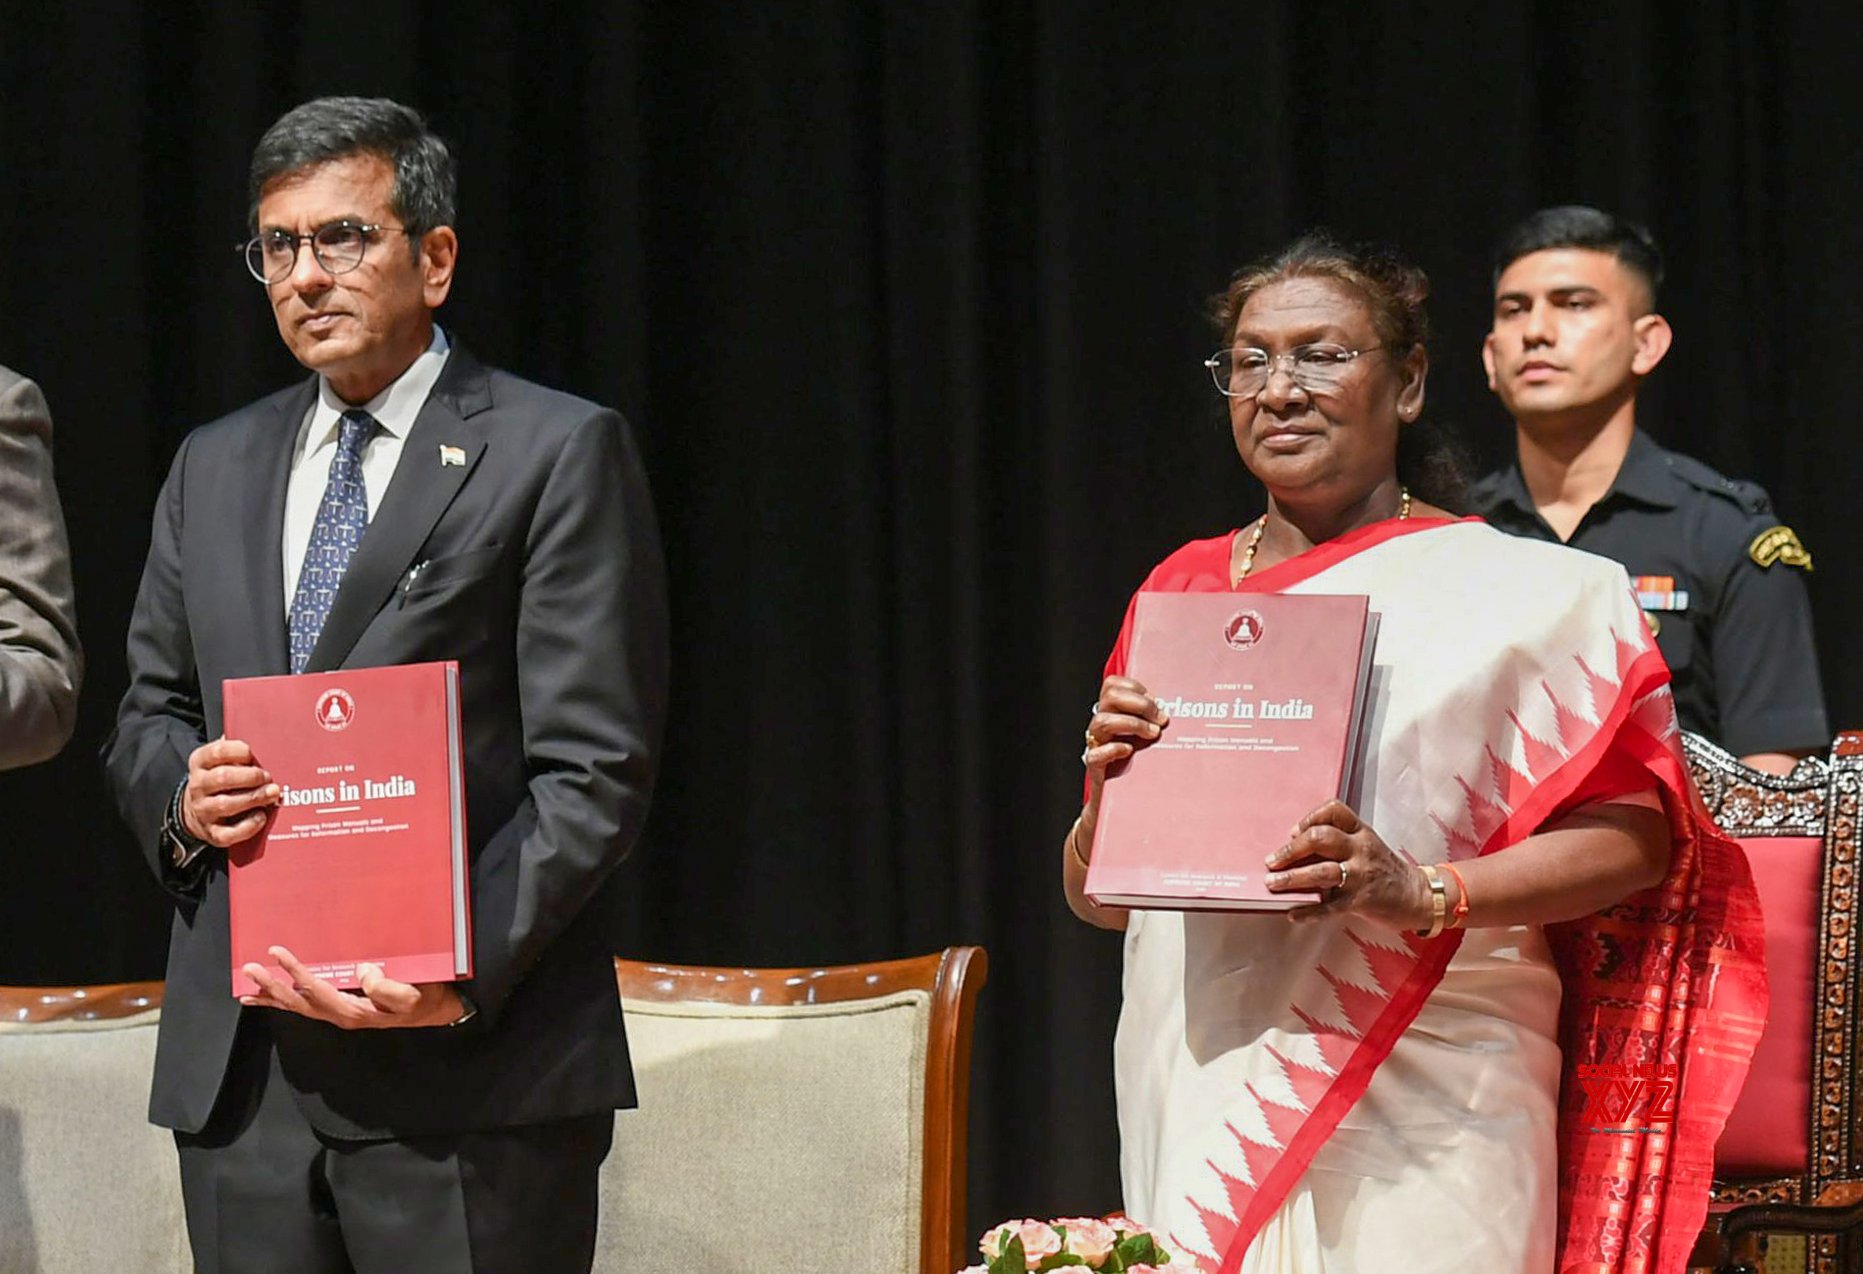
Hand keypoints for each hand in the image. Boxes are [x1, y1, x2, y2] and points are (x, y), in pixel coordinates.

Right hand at [181, 737, 280, 845]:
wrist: (194, 811)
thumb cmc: (217, 782)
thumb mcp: (218, 762)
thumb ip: (235, 752)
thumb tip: (262, 742)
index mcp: (199, 764)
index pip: (216, 752)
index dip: (238, 751)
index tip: (252, 754)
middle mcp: (198, 787)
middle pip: (222, 778)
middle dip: (250, 776)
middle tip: (268, 777)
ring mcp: (204, 811)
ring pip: (226, 804)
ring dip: (253, 798)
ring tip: (271, 794)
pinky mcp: (212, 833)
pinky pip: (229, 833)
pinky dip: (248, 826)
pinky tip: (260, 817)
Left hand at [239, 945, 468, 1029]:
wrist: (434, 1010)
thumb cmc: (425, 998)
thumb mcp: (412, 994)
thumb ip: (387, 988)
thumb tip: (362, 972)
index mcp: (353, 1011)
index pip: (316, 990)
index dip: (294, 972)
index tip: (277, 952)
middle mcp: (340, 1015)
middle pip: (298, 1003)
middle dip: (271, 987)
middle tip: (249, 969)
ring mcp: (338, 1014)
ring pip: (298, 1007)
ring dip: (272, 996)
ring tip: (246, 989)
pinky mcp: (341, 1008)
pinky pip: (306, 1006)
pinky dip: (285, 1001)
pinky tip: (270, 997)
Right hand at [1079, 676, 1171, 844]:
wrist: (1124, 805)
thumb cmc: (1142, 768)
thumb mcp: (1150, 740)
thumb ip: (1158, 723)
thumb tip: (1191, 711)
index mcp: (1114, 713)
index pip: (1113, 685)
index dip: (1135, 687)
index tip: (1157, 702)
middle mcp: (1103, 726)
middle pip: (1110, 696)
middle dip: (1140, 704)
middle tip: (1161, 720)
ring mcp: (1097, 745)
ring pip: (1102, 721)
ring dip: (1132, 724)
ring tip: (1153, 735)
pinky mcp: (1095, 767)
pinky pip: (1095, 754)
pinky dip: (1113, 750)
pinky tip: (1129, 752)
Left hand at [1264, 800, 1430, 930]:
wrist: (1417, 896)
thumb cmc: (1384, 871)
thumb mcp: (1366, 847)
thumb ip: (1338, 844)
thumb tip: (1295, 849)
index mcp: (1361, 832)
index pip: (1334, 811)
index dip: (1309, 818)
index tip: (1292, 831)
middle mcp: (1361, 849)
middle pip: (1321, 838)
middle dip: (1291, 850)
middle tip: (1272, 861)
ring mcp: (1362, 874)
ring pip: (1322, 871)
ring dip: (1293, 878)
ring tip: (1273, 883)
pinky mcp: (1362, 900)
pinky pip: (1330, 906)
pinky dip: (1309, 911)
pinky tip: (1294, 914)